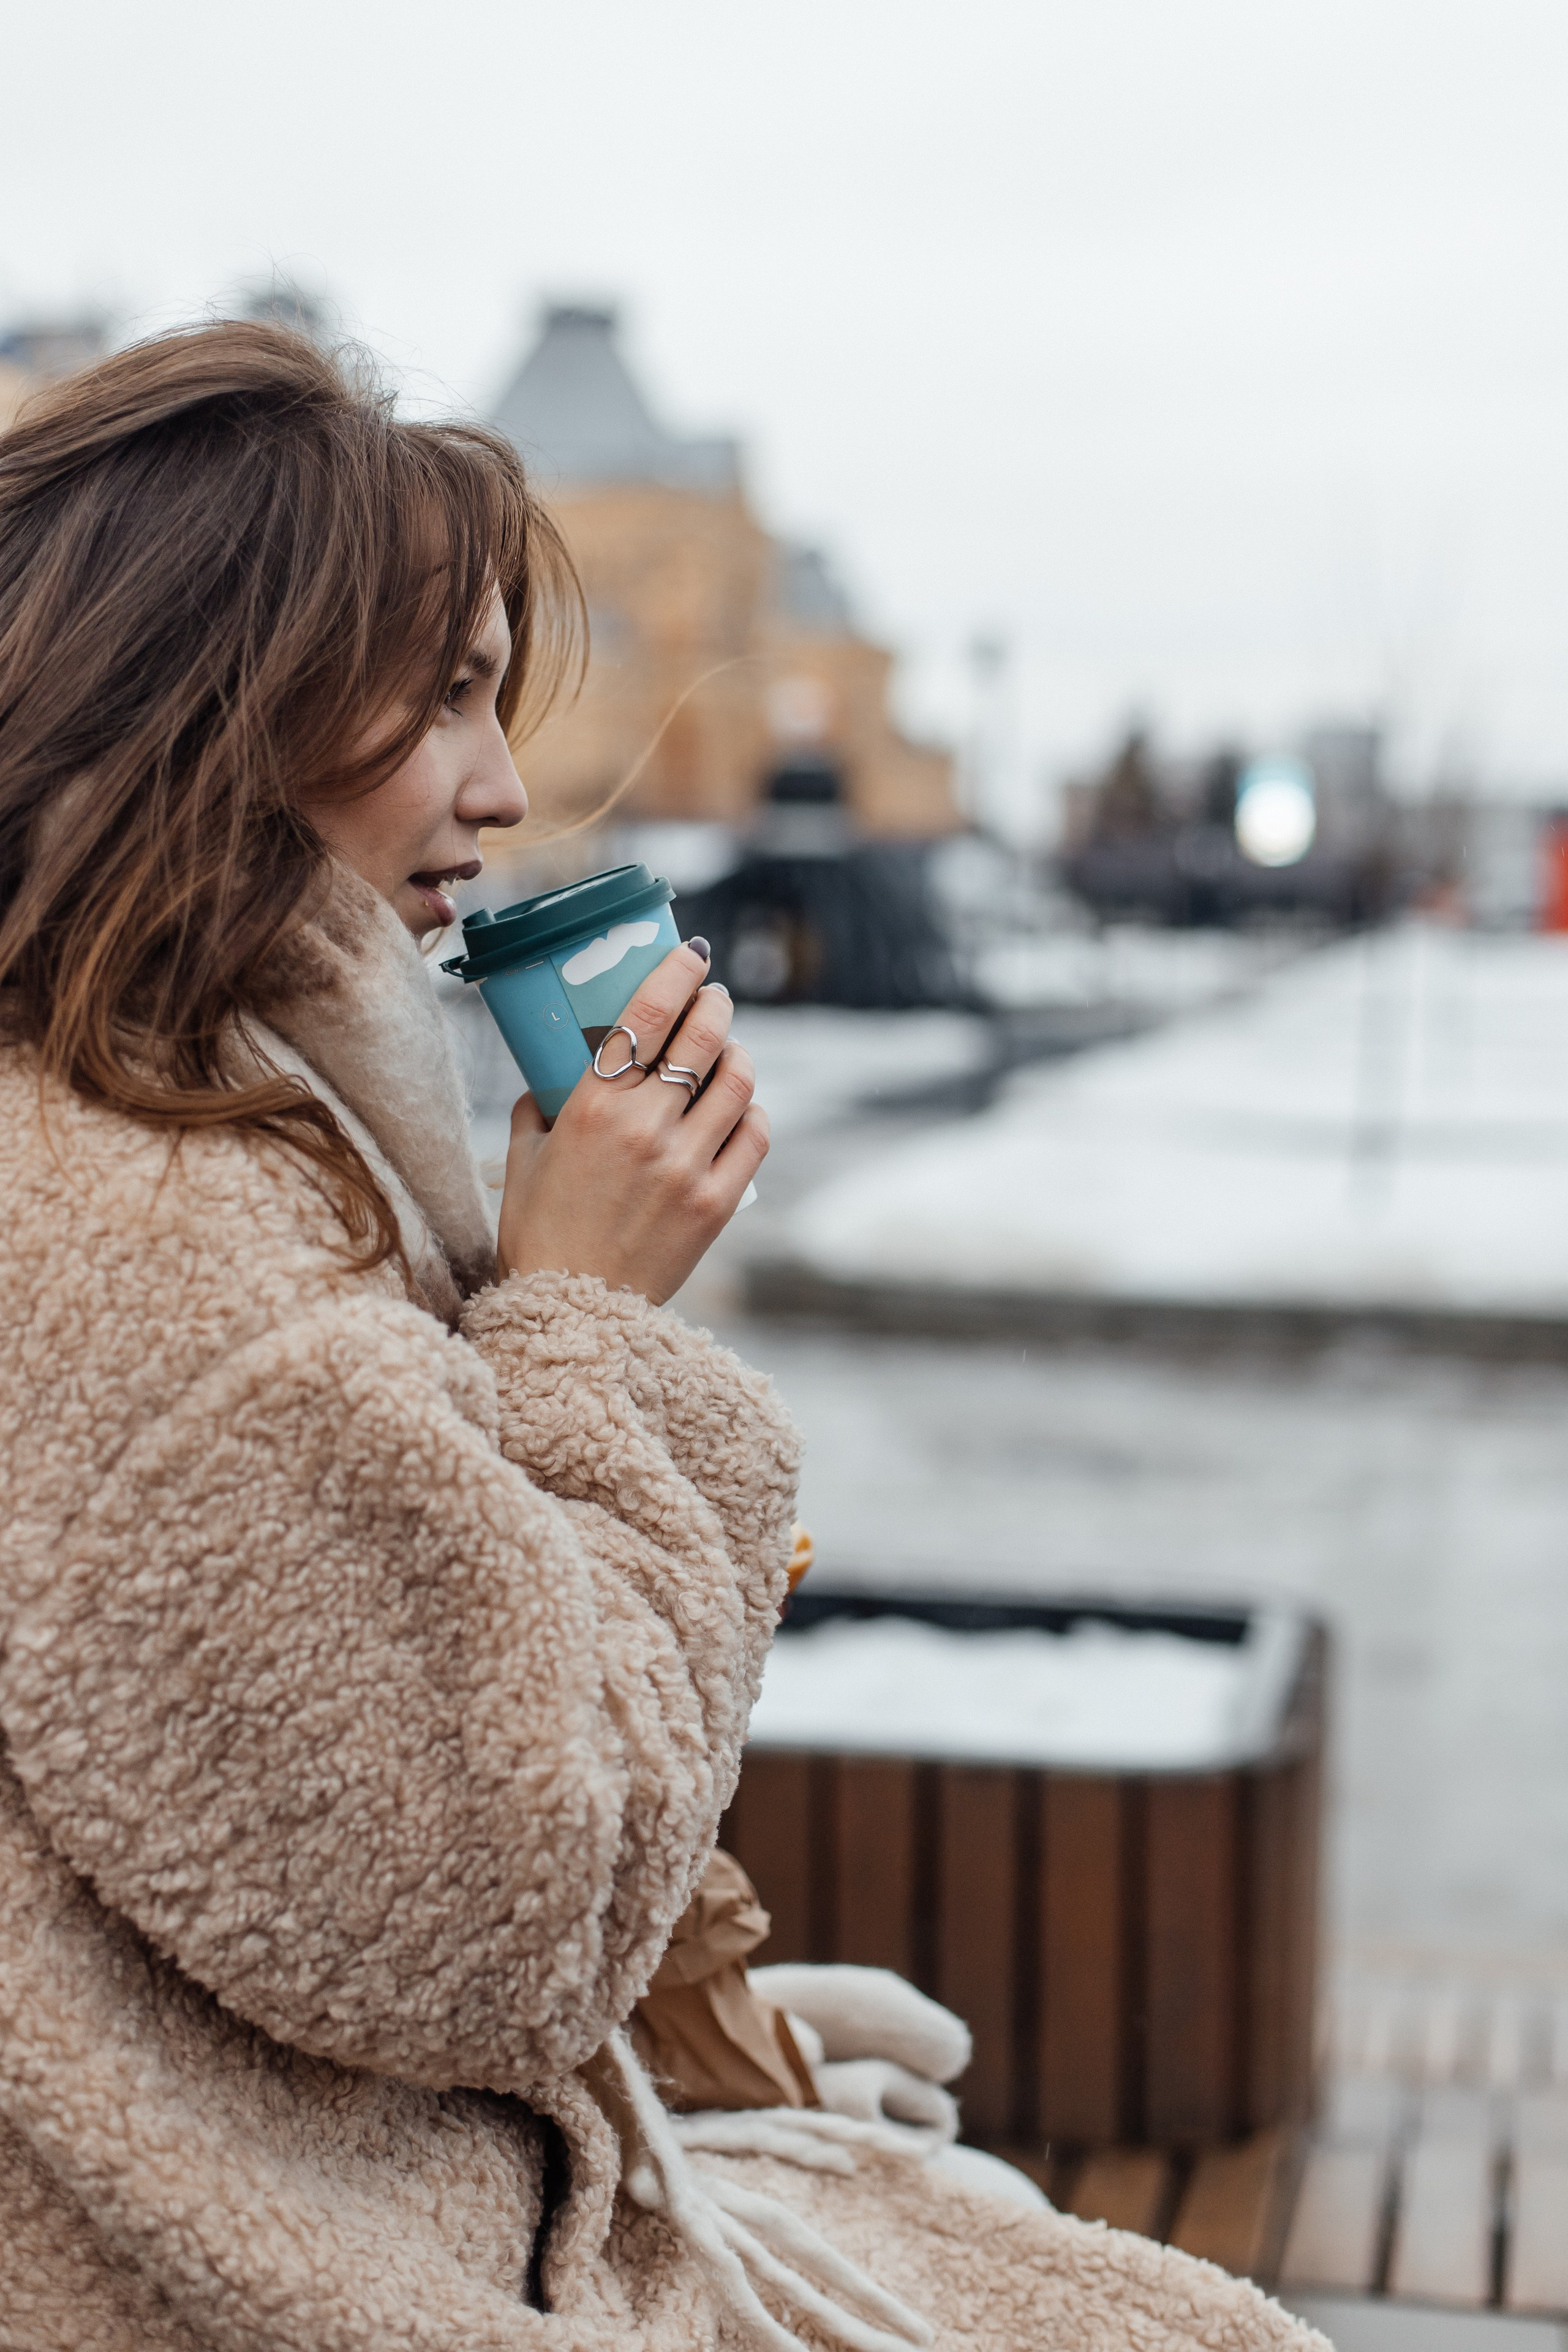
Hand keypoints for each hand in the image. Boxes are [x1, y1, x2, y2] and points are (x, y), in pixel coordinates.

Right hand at [495, 942, 767, 1304]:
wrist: (572, 1315)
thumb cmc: (539, 1236)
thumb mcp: (523, 1161)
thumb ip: (537, 1109)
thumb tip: (550, 1079)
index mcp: (592, 1108)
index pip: (648, 1016)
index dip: (677, 974)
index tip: (691, 955)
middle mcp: (645, 1128)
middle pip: (704, 1036)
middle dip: (715, 1004)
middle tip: (713, 999)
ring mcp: (688, 1166)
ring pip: (738, 1081)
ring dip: (737, 1054)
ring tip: (727, 1052)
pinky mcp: (717, 1202)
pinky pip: (755, 1135)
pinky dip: (752, 1112)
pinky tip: (740, 1110)